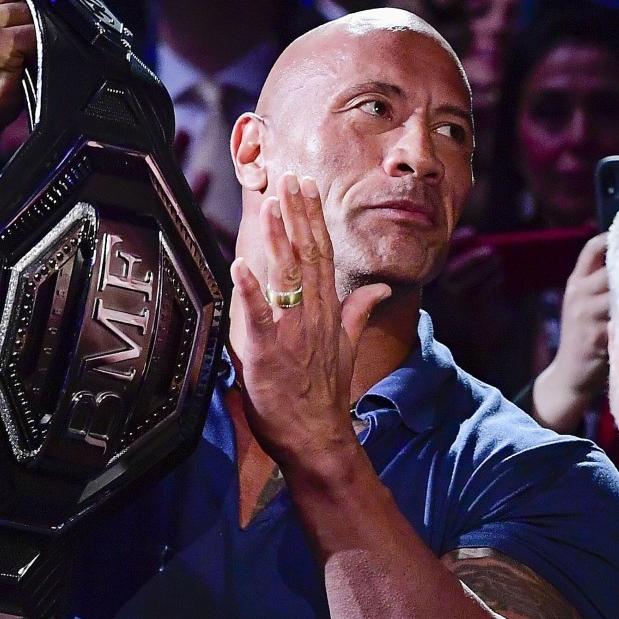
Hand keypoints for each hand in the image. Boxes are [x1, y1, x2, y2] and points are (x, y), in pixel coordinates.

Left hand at [231, 173, 390, 466]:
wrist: (319, 440)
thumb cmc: (324, 394)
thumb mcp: (345, 347)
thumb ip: (358, 312)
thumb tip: (379, 290)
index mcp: (326, 311)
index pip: (321, 254)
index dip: (312, 217)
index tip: (305, 185)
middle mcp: (312, 316)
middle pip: (307, 256)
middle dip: (298, 215)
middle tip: (290, 178)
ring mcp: (292, 334)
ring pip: (286, 278)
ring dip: (278, 239)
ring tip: (272, 204)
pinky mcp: (268, 355)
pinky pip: (259, 319)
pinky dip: (250, 291)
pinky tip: (239, 264)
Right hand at [424, 227, 509, 374]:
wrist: (484, 350)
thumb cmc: (481, 315)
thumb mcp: (478, 290)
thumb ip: (479, 271)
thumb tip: (494, 248)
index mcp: (443, 287)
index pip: (443, 261)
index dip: (454, 244)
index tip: (471, 233)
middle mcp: (442, 297)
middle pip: (449, 271)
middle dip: (470, 257)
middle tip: (491, 248)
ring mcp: (452, 308)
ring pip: (460, 283)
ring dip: (481, 268)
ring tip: (499, 259)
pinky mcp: (467, 319)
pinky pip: (477, 297)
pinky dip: (490, 284)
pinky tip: (502, 278)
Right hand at [532, 233, 608, 430]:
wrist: (570, 375)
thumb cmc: (587, 338)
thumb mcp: (586, 307)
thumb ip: (601, 287)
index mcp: (575, 283)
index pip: (594, 248)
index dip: (615, 238)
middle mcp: (578, 293)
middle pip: (615, 267)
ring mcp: (584, 313)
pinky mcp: (595, 333)